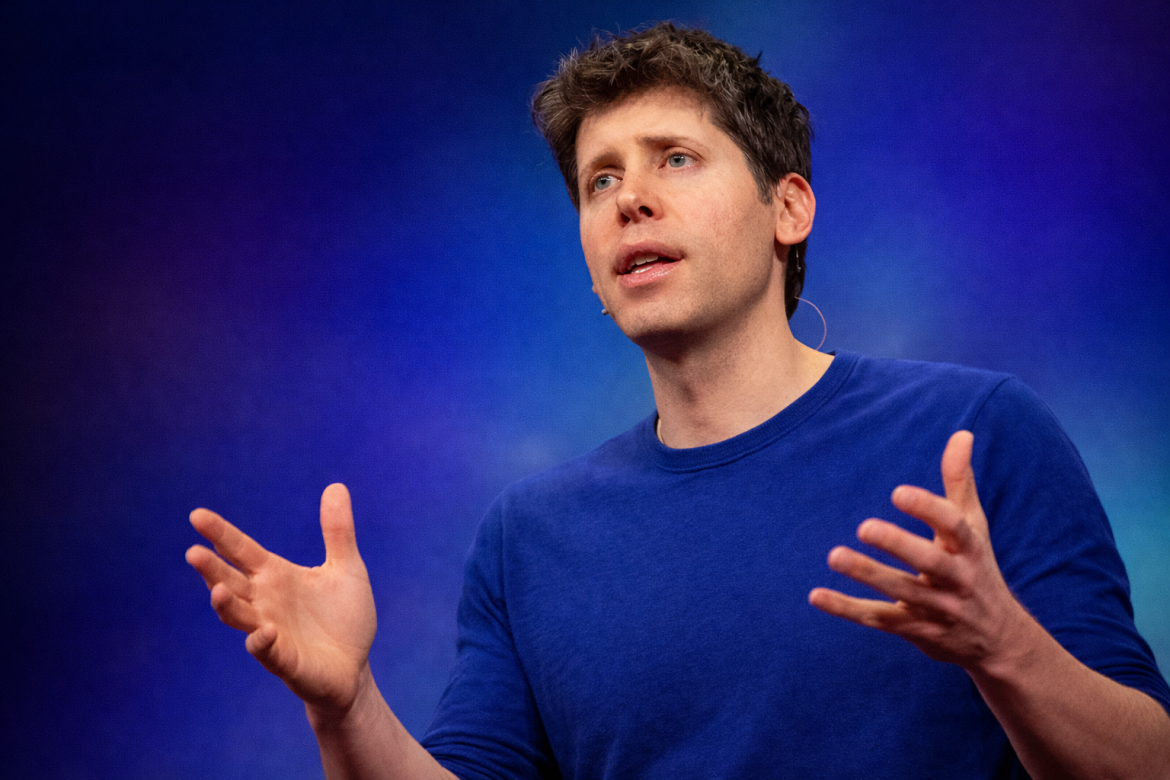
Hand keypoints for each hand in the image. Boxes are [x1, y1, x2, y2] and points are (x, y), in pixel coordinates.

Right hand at [186, 484, 377, 711]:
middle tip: (193, 552)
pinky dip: (262, 642)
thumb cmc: (344, 618)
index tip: (196, 515)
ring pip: (239, 617)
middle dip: (211, 570)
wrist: (354, 668)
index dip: (220, 534)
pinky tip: (264, 632)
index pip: (241, 551)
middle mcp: (265, 602)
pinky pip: (267, 651)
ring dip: (227, 606)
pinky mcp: (285, 660)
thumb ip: (338, 531)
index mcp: (276, 577)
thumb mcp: (347, 568)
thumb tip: (336, 486)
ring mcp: (271, 632)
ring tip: (218, 591)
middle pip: (230, 581)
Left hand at [808, 431, 1027, 668]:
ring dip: (867, 574)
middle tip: (864, 527)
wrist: (999, 639)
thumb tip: (962, 434)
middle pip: (928, 562)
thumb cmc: (977, 567)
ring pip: (900, 591)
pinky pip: (879, 620)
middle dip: (898, 545)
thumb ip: (960, 482)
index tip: (897, 493)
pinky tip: (816, 595)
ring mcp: (936, 608)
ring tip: (834, 555)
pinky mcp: (915, 630)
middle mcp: (956, 579)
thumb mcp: (974, 526)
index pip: (953, 526)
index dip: (928, 509)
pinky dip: (847, 609)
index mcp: (969, 548)